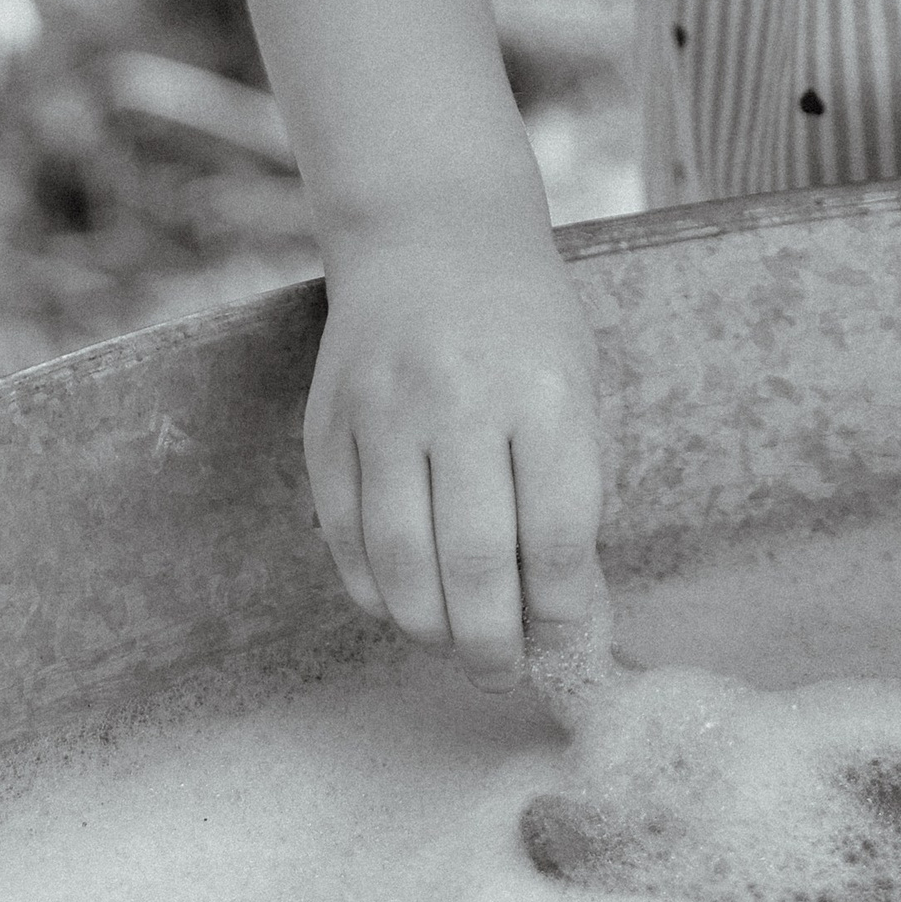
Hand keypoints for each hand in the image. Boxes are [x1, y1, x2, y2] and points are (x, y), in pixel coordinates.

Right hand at [304, 230, 610, 690]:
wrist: (431, 227)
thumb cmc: (522, 318)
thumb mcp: (573, 381)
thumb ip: (568, 486)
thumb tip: (563, 608)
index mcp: (543, 391)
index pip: (556, 537)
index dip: (561, 615)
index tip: (565, 647)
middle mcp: (461, 402)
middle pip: (474, 565)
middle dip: (492, 646)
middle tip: (501, 674)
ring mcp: (384, 413)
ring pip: (400, 565)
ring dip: (429, 631)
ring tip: (455, 647)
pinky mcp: (327, 425)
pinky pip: (345, 537)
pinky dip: (374, 590)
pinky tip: (403, 603)